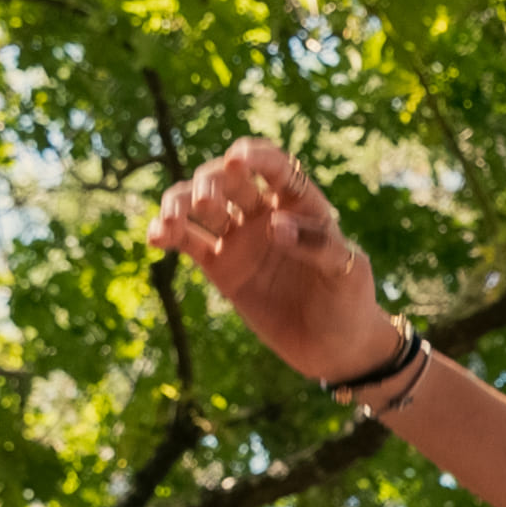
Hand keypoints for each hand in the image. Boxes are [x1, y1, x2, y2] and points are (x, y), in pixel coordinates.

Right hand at [146, 138, 396, 384]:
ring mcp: (239, 238)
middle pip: (227, 179)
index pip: (274, 166)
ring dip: (180, 203)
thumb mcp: (347, 271)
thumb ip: (316, 244)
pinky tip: (154, 237)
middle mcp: (265, 213)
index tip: (238, 159)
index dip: (254, 156)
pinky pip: (188, 242)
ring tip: (171, 220)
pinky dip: (168, 235)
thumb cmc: (351, 302)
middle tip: (207, 202)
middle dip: (211, 182)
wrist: (336, 350)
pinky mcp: (220, 267)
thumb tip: (273, 225)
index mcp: (301, 203)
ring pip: (199, 205)